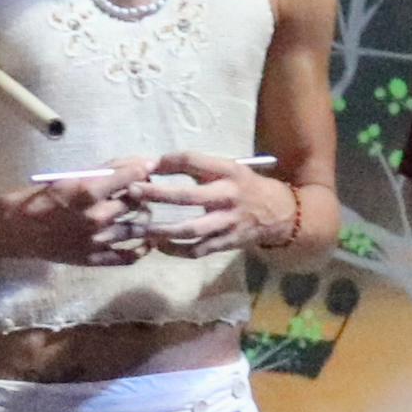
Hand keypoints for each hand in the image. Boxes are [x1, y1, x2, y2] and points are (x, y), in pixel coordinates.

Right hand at [0, 165, 150, 266]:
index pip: (130, 177)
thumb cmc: (39, 198)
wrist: (15, 231)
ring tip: (142, 213)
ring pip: (137, 228)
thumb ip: (101, 171)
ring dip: (143, 218)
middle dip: (143, 193)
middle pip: (136, 203)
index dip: (143, 169)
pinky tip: (144, 242)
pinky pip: (127, 257)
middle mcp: (96, 217)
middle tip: (142, 190)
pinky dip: (140, 249)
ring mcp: (96, 241)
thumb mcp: (68, 177)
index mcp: (87, 192)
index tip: (149, 167)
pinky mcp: (93, 260)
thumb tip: (134, 163)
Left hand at [140, 150, 301, 257]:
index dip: (168, 162)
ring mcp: (228, 222)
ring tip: (140, 227)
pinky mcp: (227, 243)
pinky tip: (159, 245)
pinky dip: (176, 250)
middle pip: (188, 197)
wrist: (280, 213)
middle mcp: (228, 196)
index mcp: (228, 172)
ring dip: (162, 230)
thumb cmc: (245, 187)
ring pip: (190, 229)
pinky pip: (197, 250)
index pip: (193, 161)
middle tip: (131, 191)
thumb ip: (199, 168)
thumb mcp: (229, 169)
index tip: (147, 164)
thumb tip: (156, 164)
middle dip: (157, 195)